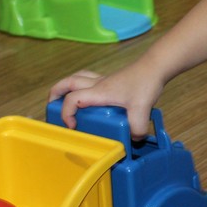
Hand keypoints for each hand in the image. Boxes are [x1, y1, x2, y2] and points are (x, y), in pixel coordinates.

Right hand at [48, 68, 163, 137]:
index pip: (72, 99)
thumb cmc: (145, 83)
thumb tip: (133, 139)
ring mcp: (103, 80)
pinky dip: (81, 86)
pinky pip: (88, 80)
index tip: (72, 126)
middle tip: (51, 107)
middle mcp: (97, 84)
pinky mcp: (111, 80)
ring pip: (76, 78)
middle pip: (67, 82)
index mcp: (99, 92)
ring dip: (65, 87)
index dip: (66, 113)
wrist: (155, 66)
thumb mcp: (142, 109)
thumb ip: (137, 128)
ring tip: (62, 99)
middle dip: (55, 94)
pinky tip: (90, 99)